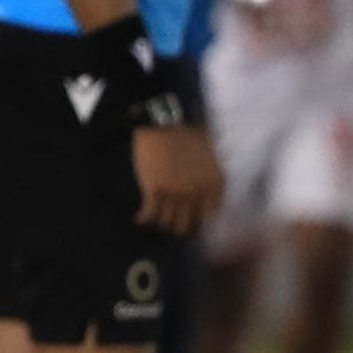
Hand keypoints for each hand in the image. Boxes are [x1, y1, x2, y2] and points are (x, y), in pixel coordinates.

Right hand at [133, 123, 224, 237]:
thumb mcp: (210, 158)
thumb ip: (209, 179)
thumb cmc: (188, 134)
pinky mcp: (155, 190)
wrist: (166, 122)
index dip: (199, 224)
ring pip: (167, 223)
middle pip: (188, 225)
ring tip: (155, 222)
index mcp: (213, 184)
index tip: (191, 225)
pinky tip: (139, 219)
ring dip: (161, 225)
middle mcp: (197, 193)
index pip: (209, 217)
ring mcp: (175, 193)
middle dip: (180, 230)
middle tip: (172, 229)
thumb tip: (201, 198)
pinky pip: (149, 214)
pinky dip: (143, 219)